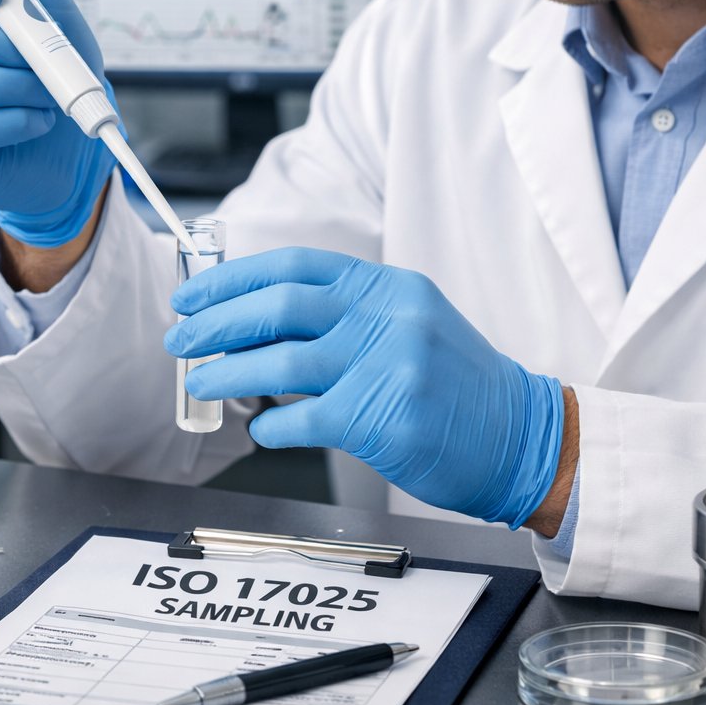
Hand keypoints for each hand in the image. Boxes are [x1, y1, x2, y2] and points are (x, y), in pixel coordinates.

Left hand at [164, 248, 563, 526]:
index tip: (195, 297)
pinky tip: (260, 431)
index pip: (295, 266)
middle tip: (182, 339)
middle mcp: (387, 316)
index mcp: (387, 286)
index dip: (235, 279)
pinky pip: (304, 419)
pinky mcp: (384, 419)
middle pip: (279, 307)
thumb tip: (261, 323)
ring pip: (281, 363)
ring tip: (200, 384)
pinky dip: (271, 427)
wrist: (522, 438)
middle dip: (217, 322)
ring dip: (228, 373)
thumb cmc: (457, 387)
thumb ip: (346, 315)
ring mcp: (388, 366)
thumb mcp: (409, 324)